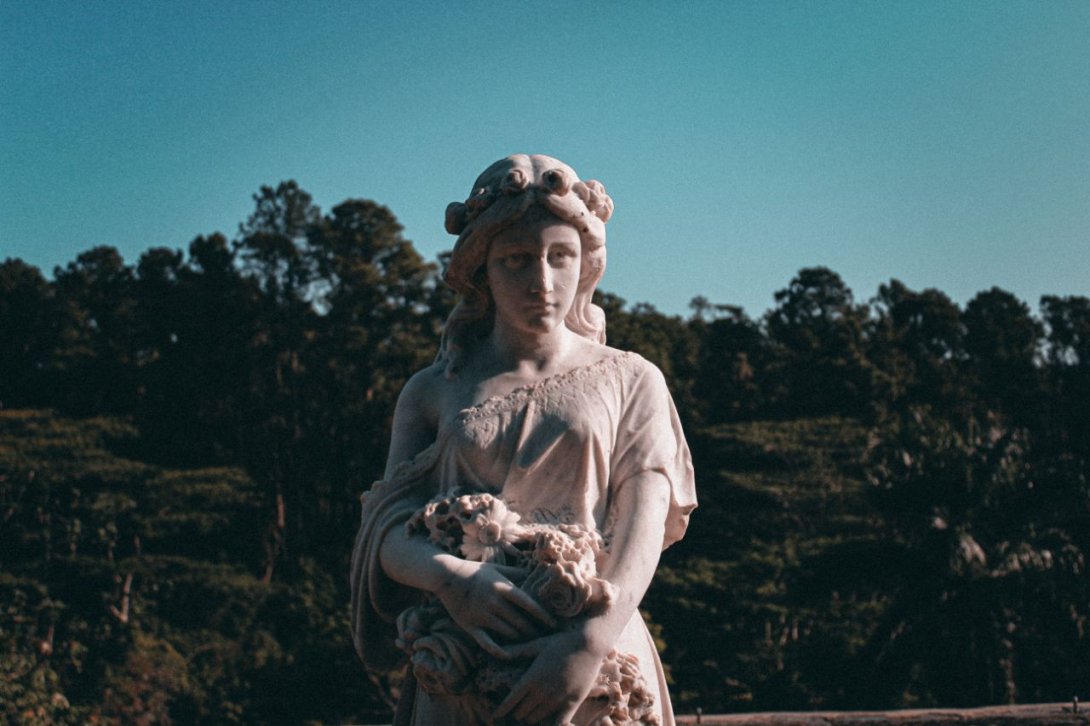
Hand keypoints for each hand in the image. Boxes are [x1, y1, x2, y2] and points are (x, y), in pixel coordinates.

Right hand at [435, 558, 555, 657]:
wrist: (447, 576)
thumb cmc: (474, 571)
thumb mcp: (495, 567)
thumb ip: (515, 572)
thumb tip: (533, 573)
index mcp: (502, 587)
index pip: (528, 604)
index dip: (542, 615)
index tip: (553, 624)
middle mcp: (493, 602)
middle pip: (520, 621)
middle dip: (534, 630)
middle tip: (543, 636)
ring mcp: (482, 615)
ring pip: (507, 633)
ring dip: (520, 639)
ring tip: (530, 642)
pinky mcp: (470, 625)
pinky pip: (486, 642)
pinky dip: (498, 651)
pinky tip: (508, 655)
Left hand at [494, 627, 607, 723]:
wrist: (588, 644)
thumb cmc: (561, 641)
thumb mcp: (537, 644)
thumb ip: (518, 651)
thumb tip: (499, 651)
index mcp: (531, 677)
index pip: (510, 701)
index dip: (501, 710)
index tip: (495, 716)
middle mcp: (542, 691)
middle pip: (522, 712)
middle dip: (517, 712)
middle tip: (517, 710)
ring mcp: (557, 698)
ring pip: (536, 718)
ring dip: (532, 717)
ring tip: (531, 715)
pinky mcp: (572, 702)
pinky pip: (559, 723)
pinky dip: (552, 725)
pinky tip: (548, 724)